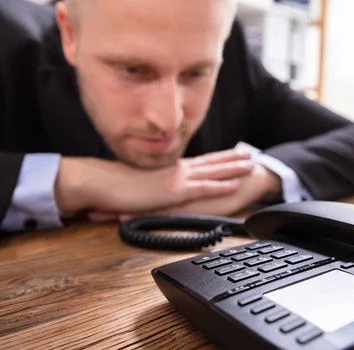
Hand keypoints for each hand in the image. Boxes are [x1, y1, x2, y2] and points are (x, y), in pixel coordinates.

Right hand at [103, 164, 281, 221]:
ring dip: (233, 168)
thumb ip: (151, 187)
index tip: (232, 153)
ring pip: (212, 171)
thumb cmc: (114, 186)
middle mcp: (176, 170)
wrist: (101, 182)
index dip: (218, 158)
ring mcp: (176, 179)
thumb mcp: (139, 186)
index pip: (200, 162)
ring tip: (252, 164)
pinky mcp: (173, 191)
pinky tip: (234, 184)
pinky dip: (220, 185)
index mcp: (169, 169)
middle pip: (211, 162)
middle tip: (251, 154)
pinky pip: (202, 188)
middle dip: (232, 158)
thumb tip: (155, 191)